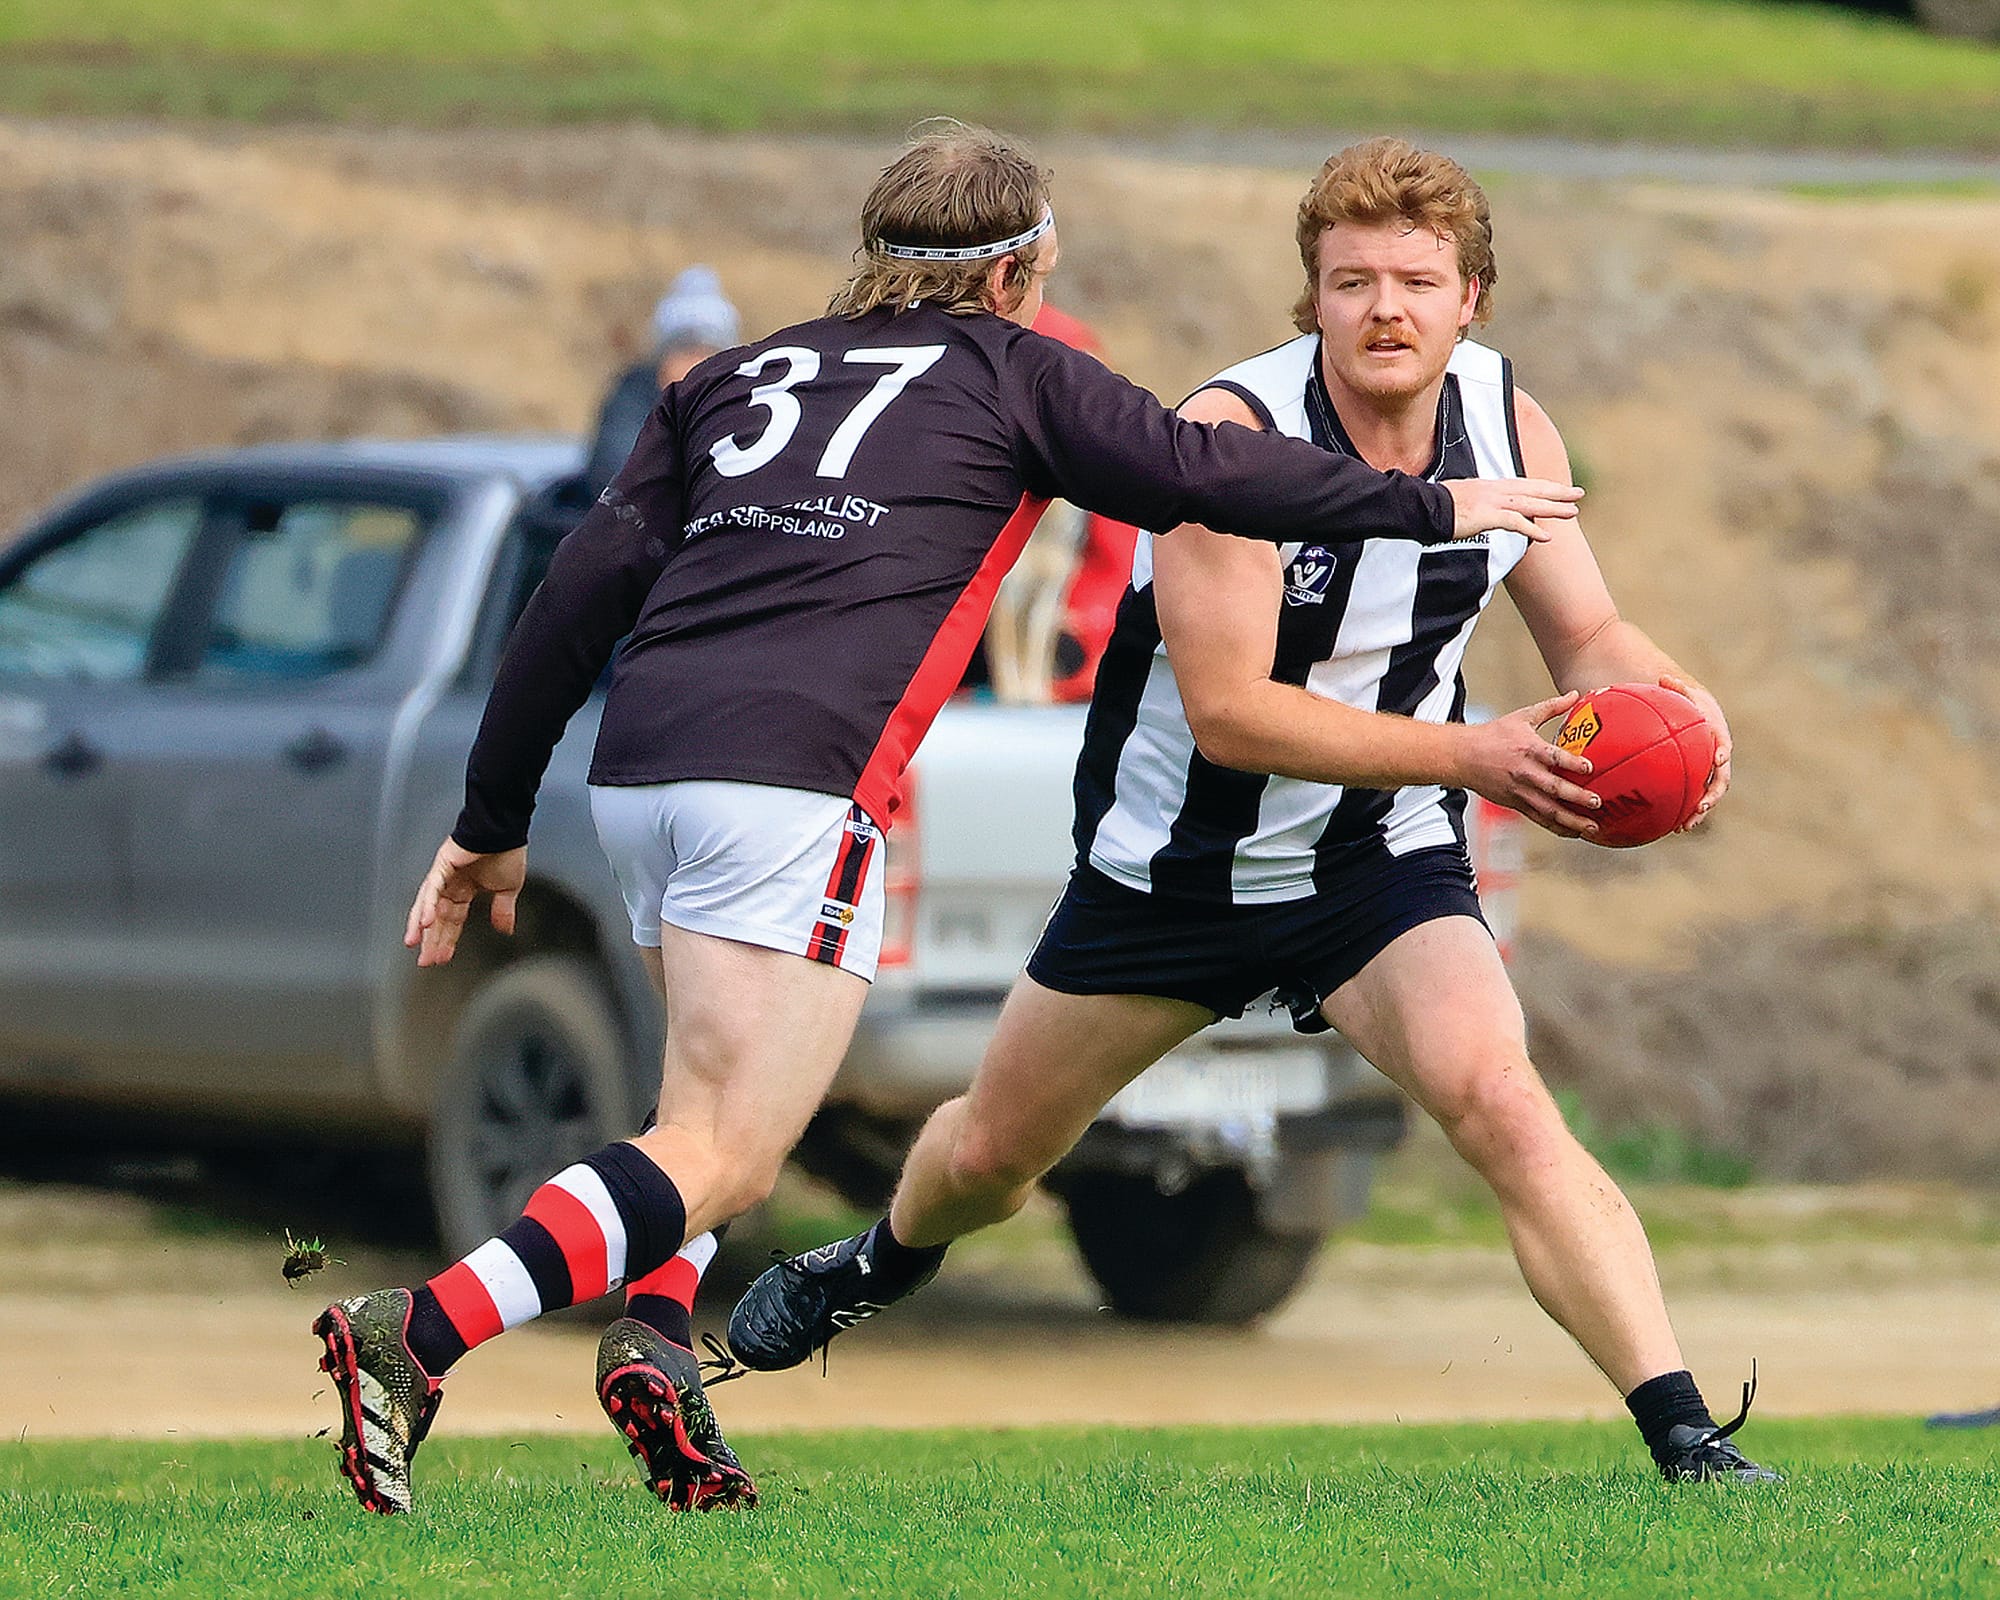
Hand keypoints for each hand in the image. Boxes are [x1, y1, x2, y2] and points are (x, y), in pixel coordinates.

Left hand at [405, 838, 527, 967]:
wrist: (504, 829)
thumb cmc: (508, 851)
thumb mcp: (509, 889)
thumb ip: (503, 910)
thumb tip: (506, 929)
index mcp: (466, 889)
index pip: (453, 920)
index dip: (448, 939)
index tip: (443, 957)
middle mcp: (451, 884)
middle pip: (437, 917)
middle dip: (431, 940)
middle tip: (426, 961)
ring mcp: (443, 875)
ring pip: (427, 905)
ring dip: (420, 926)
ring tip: (415, 945)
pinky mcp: (441, 866)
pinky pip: (432, 889)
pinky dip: (427, 905)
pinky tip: (426, 921)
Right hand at [1445, 477, 1583, 543]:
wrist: (1421, 507)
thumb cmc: (1436, 507)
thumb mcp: (1462, 500)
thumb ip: (1477, 504)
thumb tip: (1482, 512)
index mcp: (1490, 486)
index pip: (1523, 485)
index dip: (1543, 487)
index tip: (1560, 490)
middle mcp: (1495, 490)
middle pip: (1533, 490)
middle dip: (1557, 492)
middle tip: (1578, 494)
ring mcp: (1492, 501)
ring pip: (1530, 504)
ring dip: (1553, 508)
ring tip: (1573, 513)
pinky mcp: (1486, 515)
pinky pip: (1515, 522)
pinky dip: (1532, 529)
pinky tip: (1547, 536)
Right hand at [1453, 692, 1601, 838]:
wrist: (1462, 756)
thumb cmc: (1493, 735)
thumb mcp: (1522, 716)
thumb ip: (1551, 707)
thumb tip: (1575, 694)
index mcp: (1528, 749)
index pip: (1553, 757)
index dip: (1572, 763)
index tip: (1590, 767)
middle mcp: (1525, 773)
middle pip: (1554, 788)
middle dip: (1576, 797)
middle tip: (1596, 801)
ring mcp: (1520, 792)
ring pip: (1549, 810)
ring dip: (1572, 819)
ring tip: (1592, 825)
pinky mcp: (1516, 804)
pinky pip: (1540, 819)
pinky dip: (1558, 827)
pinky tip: (1574, 832)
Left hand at [1660, 673, 1729, 827]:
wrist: (1691, 714)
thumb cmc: (1685, 702)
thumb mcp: (1681, 693)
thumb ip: (1675, 689)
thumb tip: (1665, 678)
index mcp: (1716, 735)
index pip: (1722, 744)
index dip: (1722, 752)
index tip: (1717, 760)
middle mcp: (1716, 756)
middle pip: (1720, 778)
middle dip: (1712, 794)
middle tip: (1699, 806)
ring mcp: (1708, 770)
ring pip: (1707, 794)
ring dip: (1698, 811)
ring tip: (1683, 826)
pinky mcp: (1697, 779)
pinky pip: (1692, 798)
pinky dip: (1683, 812)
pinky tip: (1668, 827)